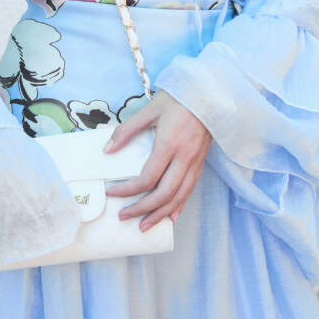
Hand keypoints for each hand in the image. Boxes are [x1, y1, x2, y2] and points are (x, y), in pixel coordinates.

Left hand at [103, 90, 212, 230]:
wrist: (210, 92)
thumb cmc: (179, 98)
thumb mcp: (150, 109)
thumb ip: (127, 130)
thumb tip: (107, 150)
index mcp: (169, 143)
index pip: (147, 178)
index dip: (127, 190)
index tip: (112, 192)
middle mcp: (184, 157)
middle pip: (164, 194)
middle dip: (142, 209)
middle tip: (124, 216)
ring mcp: (195, 162)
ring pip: (179, 197)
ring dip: (160, 214)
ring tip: (144, 226)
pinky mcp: (201, 163)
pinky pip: (190, 190)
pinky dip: (179, 206)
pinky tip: (170, 216)